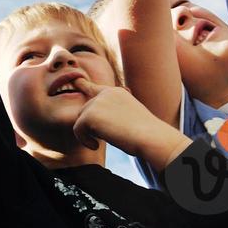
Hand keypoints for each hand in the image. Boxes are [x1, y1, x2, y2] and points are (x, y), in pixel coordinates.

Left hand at [71, 78, 191, 164]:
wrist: (151, 137)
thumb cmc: (145, 134)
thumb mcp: (128, 117)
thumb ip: (111, 113)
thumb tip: (92, 118)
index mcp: (116, 92)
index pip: (95, 88)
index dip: (84, 86)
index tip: (77, 81)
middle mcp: (106, 93)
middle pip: (85, 109)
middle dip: (90, 125)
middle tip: (107, 136)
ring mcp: (97, 102)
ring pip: (80, 119)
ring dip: (88, 133)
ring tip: (103, 141)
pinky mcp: (90, 114)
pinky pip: (77, 129)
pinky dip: (84, 140)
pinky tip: (96, 146)